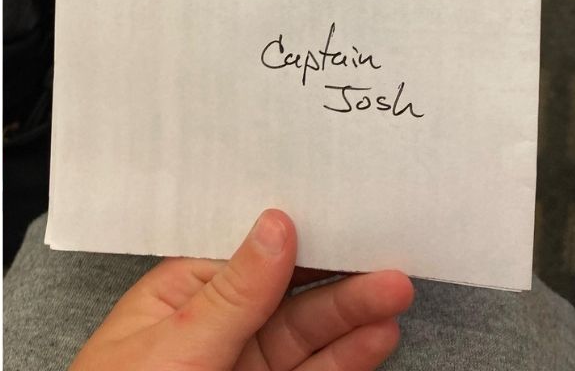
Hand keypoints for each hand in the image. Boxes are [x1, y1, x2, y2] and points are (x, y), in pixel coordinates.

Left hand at [71, 210, 413, 370]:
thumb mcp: (178, 339)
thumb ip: (234, 291)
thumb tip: (274, 227)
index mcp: (181, 293)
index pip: (251, 256)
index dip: (300, 240)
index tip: (348, 219)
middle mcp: (215, 326)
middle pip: (289, 297)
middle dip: (341, 280)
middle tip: (390, 265)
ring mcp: (240, 365)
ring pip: (306, 337)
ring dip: (352, 318)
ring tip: (395, 296)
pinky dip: (344, 359)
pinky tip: (374, 340)